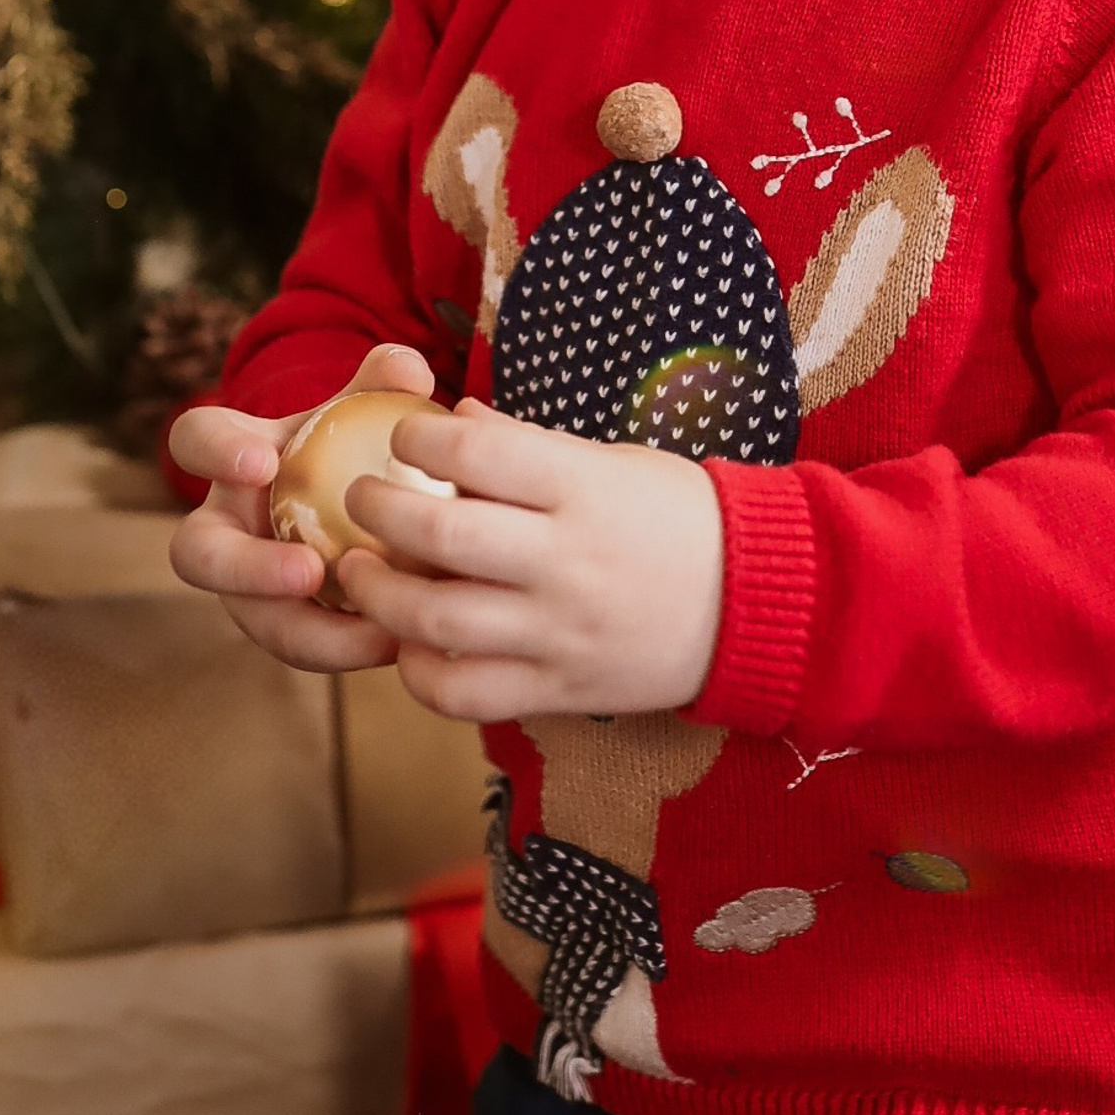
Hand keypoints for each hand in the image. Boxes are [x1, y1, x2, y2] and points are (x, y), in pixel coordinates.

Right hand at [166, 342, 435, 672]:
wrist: (355, 503)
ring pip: (255, 621)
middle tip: (308, 573)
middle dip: (244, 568)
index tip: (260, 464)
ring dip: (311, 632)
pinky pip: (304, 647)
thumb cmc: (346, 440)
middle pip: (199, 555)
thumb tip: (409, 371)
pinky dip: (350, 647)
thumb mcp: (359, 407)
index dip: (216, 452)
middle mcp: (223, 527)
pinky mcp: (282, 629)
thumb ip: (379, 382)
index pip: (196, 439)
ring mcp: (245, 587)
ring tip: (376, 633)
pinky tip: (402, 643)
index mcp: (231, 456)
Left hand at [336, 400, 724, 722]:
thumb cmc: (681, 517)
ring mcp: (561, 632)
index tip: (402, 438)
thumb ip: (526, 446)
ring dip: (380, 595)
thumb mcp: (613, 462)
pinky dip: (421, 674)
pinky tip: (408, 646)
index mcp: (584, 489)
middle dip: (380, 512)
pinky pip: (467, 694)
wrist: (756, 604)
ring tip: (358, 573)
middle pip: (444, 536)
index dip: (420, 440)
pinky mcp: (560, 691)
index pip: (478, 454)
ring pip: (440, 620)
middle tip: (360, 499)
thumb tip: (450, 420)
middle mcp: (567, 560)